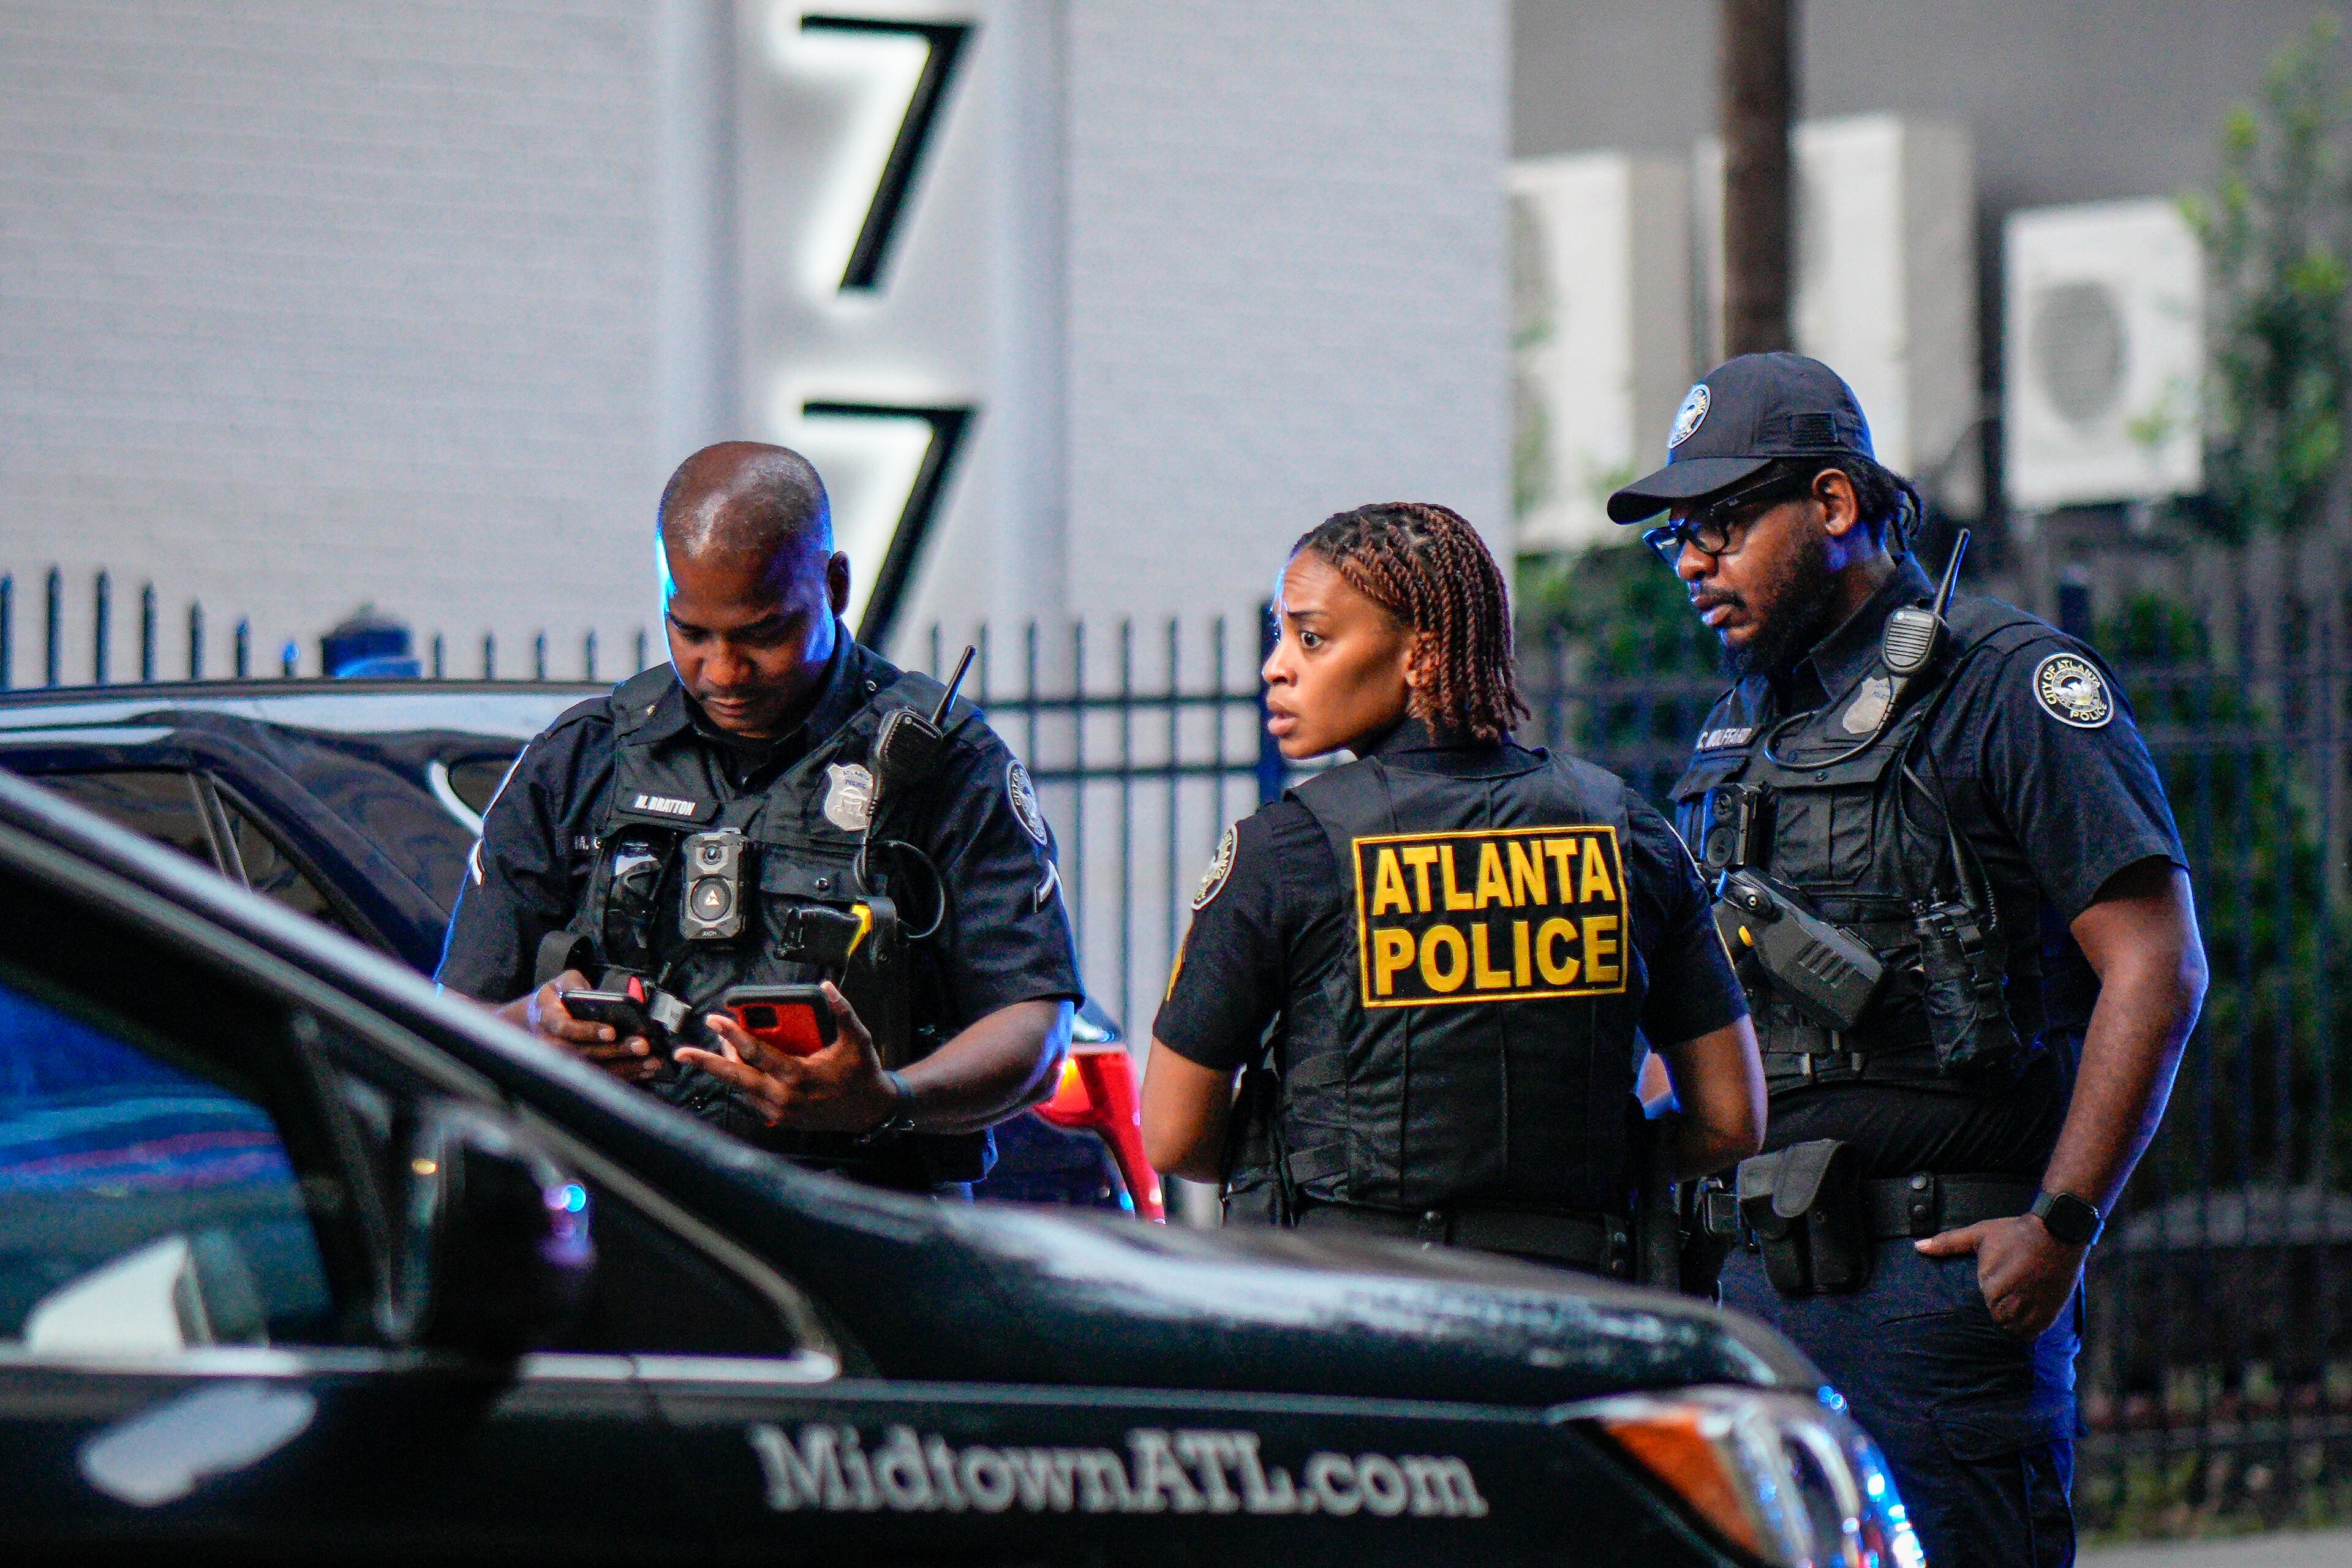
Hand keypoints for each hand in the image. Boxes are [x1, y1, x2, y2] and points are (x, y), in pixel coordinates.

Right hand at [497, 968, 661, 1083]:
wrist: (536, 1021)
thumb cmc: (554, 999)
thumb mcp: (560, 982)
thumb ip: (576, 984)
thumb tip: (594, 993)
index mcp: (547, 1019)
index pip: (566, 1028)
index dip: (588, 1031)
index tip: (611, 1030)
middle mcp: (553, 1045)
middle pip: (585, 1053)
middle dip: (616, 1050)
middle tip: (642, 1045)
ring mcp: (564, 1062)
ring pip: (595, 1069)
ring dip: (626, 1066)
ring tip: (651, 1061)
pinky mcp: (577, 1071)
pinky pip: (602, 1077)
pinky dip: (626, 1074)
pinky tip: (645, 1070)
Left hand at [673, 982, 900, 1133]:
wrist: (869, 1111)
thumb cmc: (862, 1074)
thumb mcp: (857, 1039)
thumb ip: (841, 1011)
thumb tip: (827, 987)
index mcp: (798, 1075)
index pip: (757, 1052)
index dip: (733, 1034)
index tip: (715, 1019)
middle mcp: (783, 1096)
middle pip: (735, 1077)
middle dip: (706, 1063)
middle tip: (683, 1053)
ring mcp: (779, 1111)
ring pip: (742, 1087)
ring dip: (727, 1067)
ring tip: (718, 1047)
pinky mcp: (779, 1119)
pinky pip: (752, 1097)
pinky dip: (744, 1080)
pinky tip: (740, 1065)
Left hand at [1914, 1214, 2085, 1338]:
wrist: (2056, 1232)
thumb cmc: (2015, 1233)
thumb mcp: (1979, 1235)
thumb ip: (1947, 1244)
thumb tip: (1918, 1247)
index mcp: (1989, 1289)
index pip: (1976, 1310)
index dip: (1981, 1301)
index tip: (1990, 1290)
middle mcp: (2010, 1305)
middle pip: (1995, 1320)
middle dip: (1996, 1311)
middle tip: (2004, 1295)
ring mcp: (2032, 1312)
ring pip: (2012, 1330)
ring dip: (2011, 1321)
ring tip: (2015, 1303)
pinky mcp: (2049, 1316)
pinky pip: (2031, 1333)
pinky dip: (2027, 1327)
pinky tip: (2026, 1311)